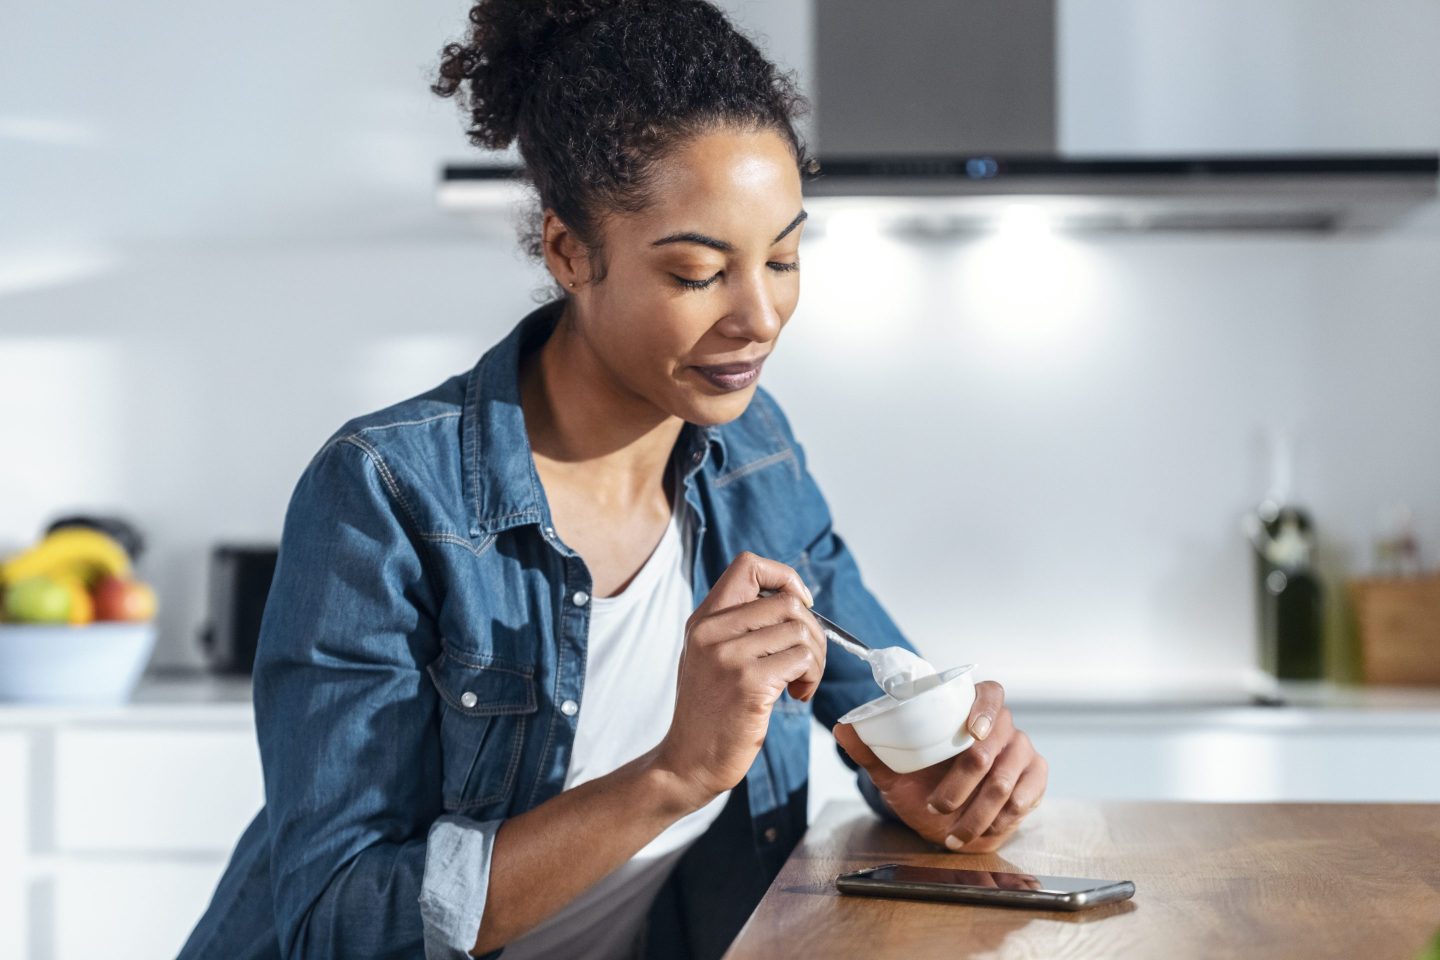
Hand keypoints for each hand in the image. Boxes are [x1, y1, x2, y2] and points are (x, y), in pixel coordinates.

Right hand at [654, 551, 824, 811]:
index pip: (749, 564)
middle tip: (806, 661)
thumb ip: (738, 625)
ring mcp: (729, 657)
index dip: (785, 577)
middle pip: (788, 602)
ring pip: (801, 631)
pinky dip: (810, 678)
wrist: (687, 762)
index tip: (798, 605)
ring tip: (801, 682)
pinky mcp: (749, 684)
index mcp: (704, 619)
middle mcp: (712, 631)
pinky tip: (797, 696)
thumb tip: (795, 601)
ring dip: (815, 659)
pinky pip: (802, 661)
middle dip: (813, 631)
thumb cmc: (709, 712)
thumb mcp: (709, 656)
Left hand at [834, 680, 1046, 852]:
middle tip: (938, 805)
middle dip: (964, 782)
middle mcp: (1001, 727)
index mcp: (969, 710)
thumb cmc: (921, 785)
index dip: (985, 709)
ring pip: (1007, 778)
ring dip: (979, 811)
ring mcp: (1021, 752)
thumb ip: (870, 748)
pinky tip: (985, 831)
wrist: (944, 820)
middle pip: (995, 743)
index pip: (990, 693)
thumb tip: (841, 728)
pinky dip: (1004, 819)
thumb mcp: (893, 770)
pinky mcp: (1035, 779)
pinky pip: (1028, 795)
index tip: (972, 732)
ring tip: (954, 832)